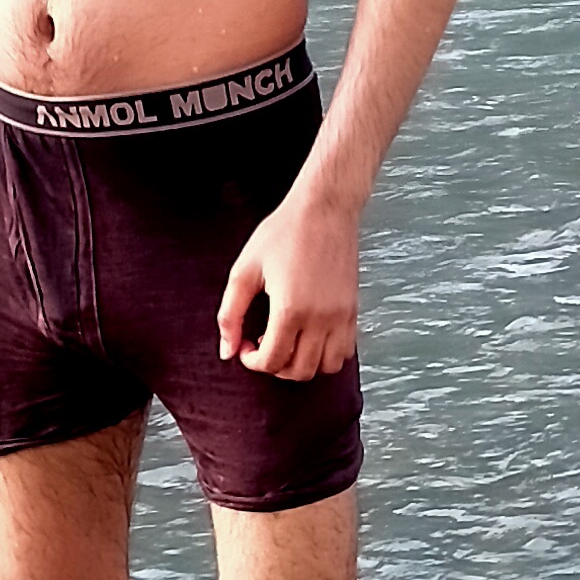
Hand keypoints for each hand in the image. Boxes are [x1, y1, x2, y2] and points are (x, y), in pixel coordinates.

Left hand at [216, 179, 359, 378]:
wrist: (324, 209)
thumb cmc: (285, 232)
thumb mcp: (244, 270)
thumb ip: (230, 314)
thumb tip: (226, 350)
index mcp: (290, 309)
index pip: (272, 361)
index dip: (252, 361)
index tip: (245, 345)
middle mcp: (320, 318)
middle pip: (299, 371)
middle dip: (275, 366)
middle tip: (262, 345)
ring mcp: (341, 316)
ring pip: (325, 367)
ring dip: (303, 365)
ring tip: (287, 342)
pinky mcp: (353, 310)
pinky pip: (344, 352)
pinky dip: (326, 356)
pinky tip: (309, 337)